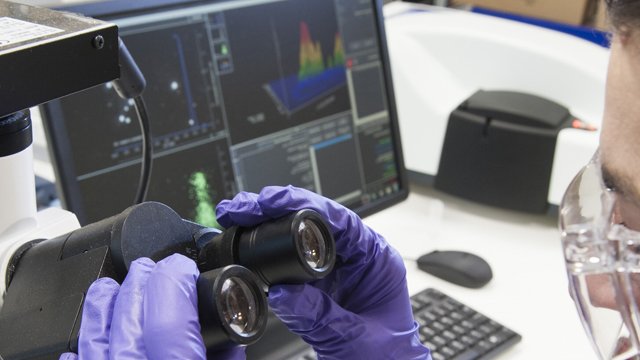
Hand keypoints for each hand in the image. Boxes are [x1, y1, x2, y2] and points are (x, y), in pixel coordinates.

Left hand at [59, 254, 244, 359]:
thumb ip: (227, 359)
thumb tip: (226, 334)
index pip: (168, 319)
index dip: (175, 281)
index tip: (182, 269)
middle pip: (128, 320)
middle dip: (141, 282)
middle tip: (152, 269)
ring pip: (92, 338)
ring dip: (102, 305)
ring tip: (109, 287)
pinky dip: (80, 347)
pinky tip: (87, 337)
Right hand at [216, 185, 429, 358]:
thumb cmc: (387, 358)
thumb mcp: (352, 338)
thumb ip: (318, 316)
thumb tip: (280, 291)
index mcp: (376, 258)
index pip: (339, 220)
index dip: (303, 204)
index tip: (271, 201)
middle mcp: (357, 256)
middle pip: (316, 219)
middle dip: (276, 208)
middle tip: (242, 207)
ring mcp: (338, 268)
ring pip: (302, 234)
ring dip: (270, 223)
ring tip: (239, 217)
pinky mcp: (321, 282)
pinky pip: (294, 257)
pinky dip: (270, 248)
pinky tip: (250, 241)